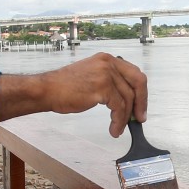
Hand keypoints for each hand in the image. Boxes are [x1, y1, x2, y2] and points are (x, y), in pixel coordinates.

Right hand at [0, 52, 148, 137]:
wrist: (47, 90)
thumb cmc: (65, 86)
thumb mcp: (92, 76)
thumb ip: (110, 81)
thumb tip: (128, 99)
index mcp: (107, 59)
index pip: (134, 73)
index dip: (141, 91)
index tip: (140, 106)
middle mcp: (109, 63)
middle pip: (138, 82)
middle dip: (141, 102)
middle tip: (140, 118)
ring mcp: (106, 74)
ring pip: (127, 99)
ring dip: (125, 118)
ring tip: (118, 129)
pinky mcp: (102, 88)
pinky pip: (118, 108)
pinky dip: (118, 121)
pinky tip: (114, 129)